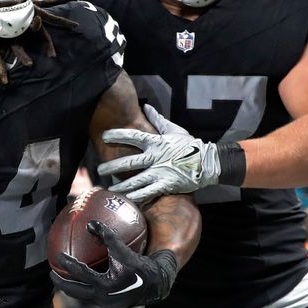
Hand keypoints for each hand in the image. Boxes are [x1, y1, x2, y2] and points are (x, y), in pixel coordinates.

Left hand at [50, 221, 176, 307]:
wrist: (154, 285)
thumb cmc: (138, 265)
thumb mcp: (123, 251)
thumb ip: (107, 237)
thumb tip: (90, 223)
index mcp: (105, 285)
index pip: (81, 274)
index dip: (68, 264)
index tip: (58, 255)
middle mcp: (102, 298)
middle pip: (75, 292)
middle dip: (60, 283)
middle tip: (51, 272)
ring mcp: (104, 303)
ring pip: (81, 296)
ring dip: (70, 287)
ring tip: (61, 277)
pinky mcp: (107, 304)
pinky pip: (89, 295)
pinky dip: (82, 287)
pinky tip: (80, 278)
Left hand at [100, 105, 222, 203]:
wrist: (208, 162)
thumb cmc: (190, 145)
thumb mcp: (174, 130)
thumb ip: (157, 120)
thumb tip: (146, 107)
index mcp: (157, 142)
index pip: (134, 137)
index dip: (118, 135)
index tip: (104, 136)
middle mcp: (156, 157)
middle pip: (130, 162)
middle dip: (113, 166)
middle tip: (99, 169)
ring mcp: (161, 172)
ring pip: (137, 180)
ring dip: (122, 186)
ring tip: (110, 189)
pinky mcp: (167, 185)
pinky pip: (149, 192)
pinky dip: (137, 197)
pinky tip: (127, 200)